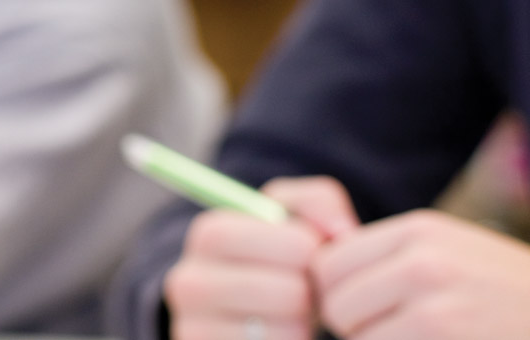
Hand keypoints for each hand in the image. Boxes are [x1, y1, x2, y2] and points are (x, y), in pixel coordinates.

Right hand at [165, 176, 358, 339]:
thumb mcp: (291, 215)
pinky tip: (277, 333)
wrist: (240, 303)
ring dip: (302, 325)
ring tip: (289, 313)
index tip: (305, 255)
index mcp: (210, 234)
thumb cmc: (274, 253)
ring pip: (286, 333)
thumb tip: (341, 232)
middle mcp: (189, 281)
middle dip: (309, 294)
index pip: (296, 246)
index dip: (315, 254)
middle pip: (291, 294)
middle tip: (300, 290)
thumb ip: (320, 203)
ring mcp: (193, 326)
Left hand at [314, 209, 529, 339]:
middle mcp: (423, 265)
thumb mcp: (448, 249)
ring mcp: (438, 313)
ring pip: (359, 339)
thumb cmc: (504, 290)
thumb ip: (388, 256)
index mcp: (417, 232)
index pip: (327, 263)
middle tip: (393, 331)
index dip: (336, 292)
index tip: (362, 307)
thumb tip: (314, 276)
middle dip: (354, 327)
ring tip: (420, 338)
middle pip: (336, 306)